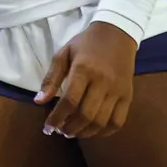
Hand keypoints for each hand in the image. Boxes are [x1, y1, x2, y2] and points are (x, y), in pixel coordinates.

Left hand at [35, 21, 137, 138]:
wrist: (117, 34)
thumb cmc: (86, 44)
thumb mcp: (63, 54)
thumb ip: (51, 78)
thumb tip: (38, 101)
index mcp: (84, 69)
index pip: (69, 100)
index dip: (57, 117)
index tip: (48, 127)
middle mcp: (103, 82)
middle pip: (86, 114)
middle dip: (70, 127)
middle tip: (60, 131)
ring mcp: (118, 90)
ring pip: (102, 121)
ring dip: (85, 132)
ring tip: (73, 132)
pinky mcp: (128, 96)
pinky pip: (118, 121)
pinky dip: (105, 132)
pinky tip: (93, 131)